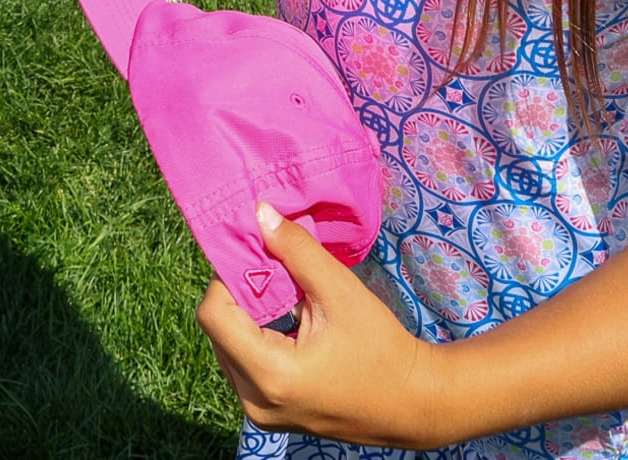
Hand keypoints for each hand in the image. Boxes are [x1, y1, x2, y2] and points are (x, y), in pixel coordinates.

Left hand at [197, 203, 438, 446]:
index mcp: (270, 375)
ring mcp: (260, 412)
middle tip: (275, 273)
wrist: (413, 403)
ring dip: (246, 317)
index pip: (214, 315)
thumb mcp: (340, 292)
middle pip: (218, 331)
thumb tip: (260, 214)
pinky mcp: (269, 413)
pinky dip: (256, 339)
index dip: (228, 279)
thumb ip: (296, 251)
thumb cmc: (382, 348)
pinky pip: (243, 366)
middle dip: (238, 295)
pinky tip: (288, 324)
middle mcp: (255, 400)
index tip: (258, 259)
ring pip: (227, 348)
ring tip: (286, 299)